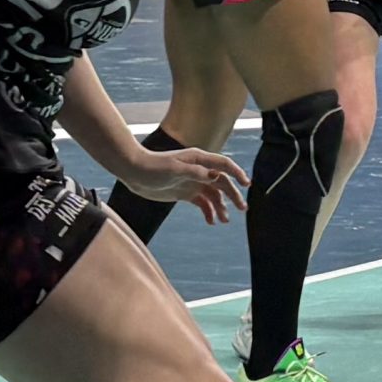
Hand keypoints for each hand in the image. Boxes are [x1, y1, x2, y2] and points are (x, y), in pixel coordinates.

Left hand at [120, 142, 248, 225]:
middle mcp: (199, 170)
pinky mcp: (185, 193)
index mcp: (199, 159)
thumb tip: (217, 175)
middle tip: (242, 209)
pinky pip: (202, 203)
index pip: (224, 165)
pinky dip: (208, 211)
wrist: (134, 172)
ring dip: (221, 207)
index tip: (246, 185)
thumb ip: (195, 172)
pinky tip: (211, 221)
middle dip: (233, 195)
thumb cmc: (153, 167)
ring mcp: (193, 182)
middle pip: (222, 182)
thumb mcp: (174, 169)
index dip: (237, 173)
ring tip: (224, 221)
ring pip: (214, 195)